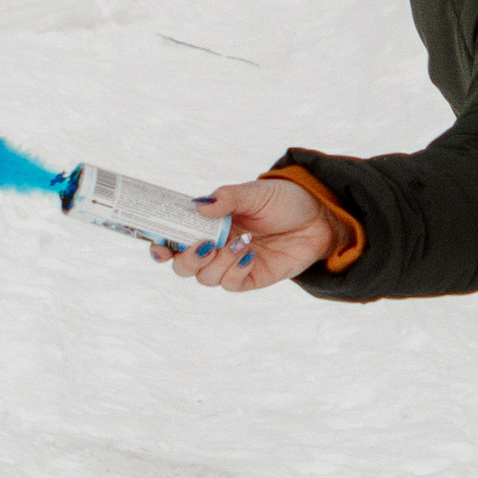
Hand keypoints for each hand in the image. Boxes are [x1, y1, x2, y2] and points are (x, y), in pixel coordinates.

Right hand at [151, 173, 337, 294]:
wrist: (319, 217)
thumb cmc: (283, 200)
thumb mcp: (255, 193)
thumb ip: (227, 198)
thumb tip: (200, 207)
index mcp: (207, 223)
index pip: (173, 238)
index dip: (159, 245)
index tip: (159, 245)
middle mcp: (214, 246)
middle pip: (182, 266)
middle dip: (186, 259)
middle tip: (205, 245)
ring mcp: (231, 263)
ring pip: (205, 277)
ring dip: (219, 261)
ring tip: (243, 240)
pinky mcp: (250, 277)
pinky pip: (231, 284)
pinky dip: (235, 271)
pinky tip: (250, 255)